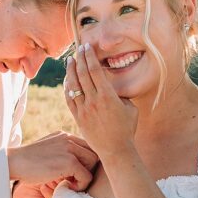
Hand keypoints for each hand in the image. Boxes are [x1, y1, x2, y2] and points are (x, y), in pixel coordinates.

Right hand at [7, 131, 98, 189]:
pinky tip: (66, 187)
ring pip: (93, 163)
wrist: (13, 162)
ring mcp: (70, 148)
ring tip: (70, 184)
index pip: (87, 147)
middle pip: (93, 154)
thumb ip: (60, 153)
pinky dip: (80, 185)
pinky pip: (86, 176)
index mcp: (64, 136)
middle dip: (87, 169)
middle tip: (72, 180)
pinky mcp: (69, 162)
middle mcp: (69, 138)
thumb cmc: (26, 162)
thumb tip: (73, 165)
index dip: (84, 162)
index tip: (73, 174)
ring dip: (85, 176)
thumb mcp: (47, 151)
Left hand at [64, 43, 138, 160]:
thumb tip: (112, 87)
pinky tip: (67, 80)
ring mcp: (84, 109)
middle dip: (80, 59)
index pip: (95, 70)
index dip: (89, 56)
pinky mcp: (78, 117)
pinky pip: (69, 99)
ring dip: (71, 71)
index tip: (87, 47)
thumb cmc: (127, 129)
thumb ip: (120, 95)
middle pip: (83, 74)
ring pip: (73, 85)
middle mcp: (94, 100)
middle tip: (78, 49)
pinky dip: (67, 87)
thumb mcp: (130, 107)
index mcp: (108, 95)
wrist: (116, 150)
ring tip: (70, 61)